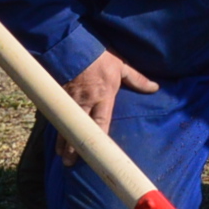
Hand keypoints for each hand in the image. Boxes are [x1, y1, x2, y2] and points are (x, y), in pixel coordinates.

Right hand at [58, 49, 159, 163]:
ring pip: (66, 125)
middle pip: (80, 130)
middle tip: (69, 163)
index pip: (101, 124)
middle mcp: (85, 103)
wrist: (74, 44)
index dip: (99, 141)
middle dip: (74, 148)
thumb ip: (137, 79)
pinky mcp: (60, 95)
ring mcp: (70, 100)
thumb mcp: (121, 66)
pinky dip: (55, 126)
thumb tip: (155, 88)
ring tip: (59, 156)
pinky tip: (53, 136)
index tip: (96, 156)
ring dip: (62, 141)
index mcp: (103, 97)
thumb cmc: (99, 56)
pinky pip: (57, 115)